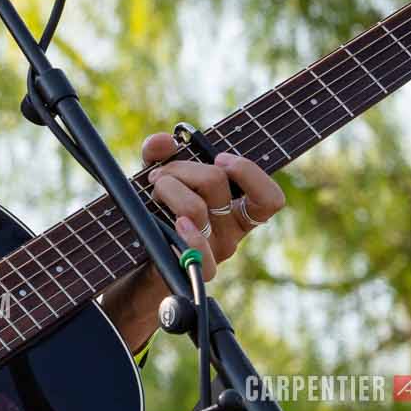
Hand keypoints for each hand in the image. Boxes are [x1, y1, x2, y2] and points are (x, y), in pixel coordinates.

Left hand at [138, 132, 287, 279]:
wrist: (141, 253)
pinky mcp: (196, 268)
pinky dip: (188, 235)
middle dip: (179, 167)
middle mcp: (231, 232)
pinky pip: (199, 251)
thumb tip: (163, 141)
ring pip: (195, 206)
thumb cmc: (158, 211)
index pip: (269, 199)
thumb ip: (159, 154)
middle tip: (159, 175)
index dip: (248, 171)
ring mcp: (215, 251)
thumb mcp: (161, 176)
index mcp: (237, 211)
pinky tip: (176, 223)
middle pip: (215, 181)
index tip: (219, 159)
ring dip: (167, 188)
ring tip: (154, 192)